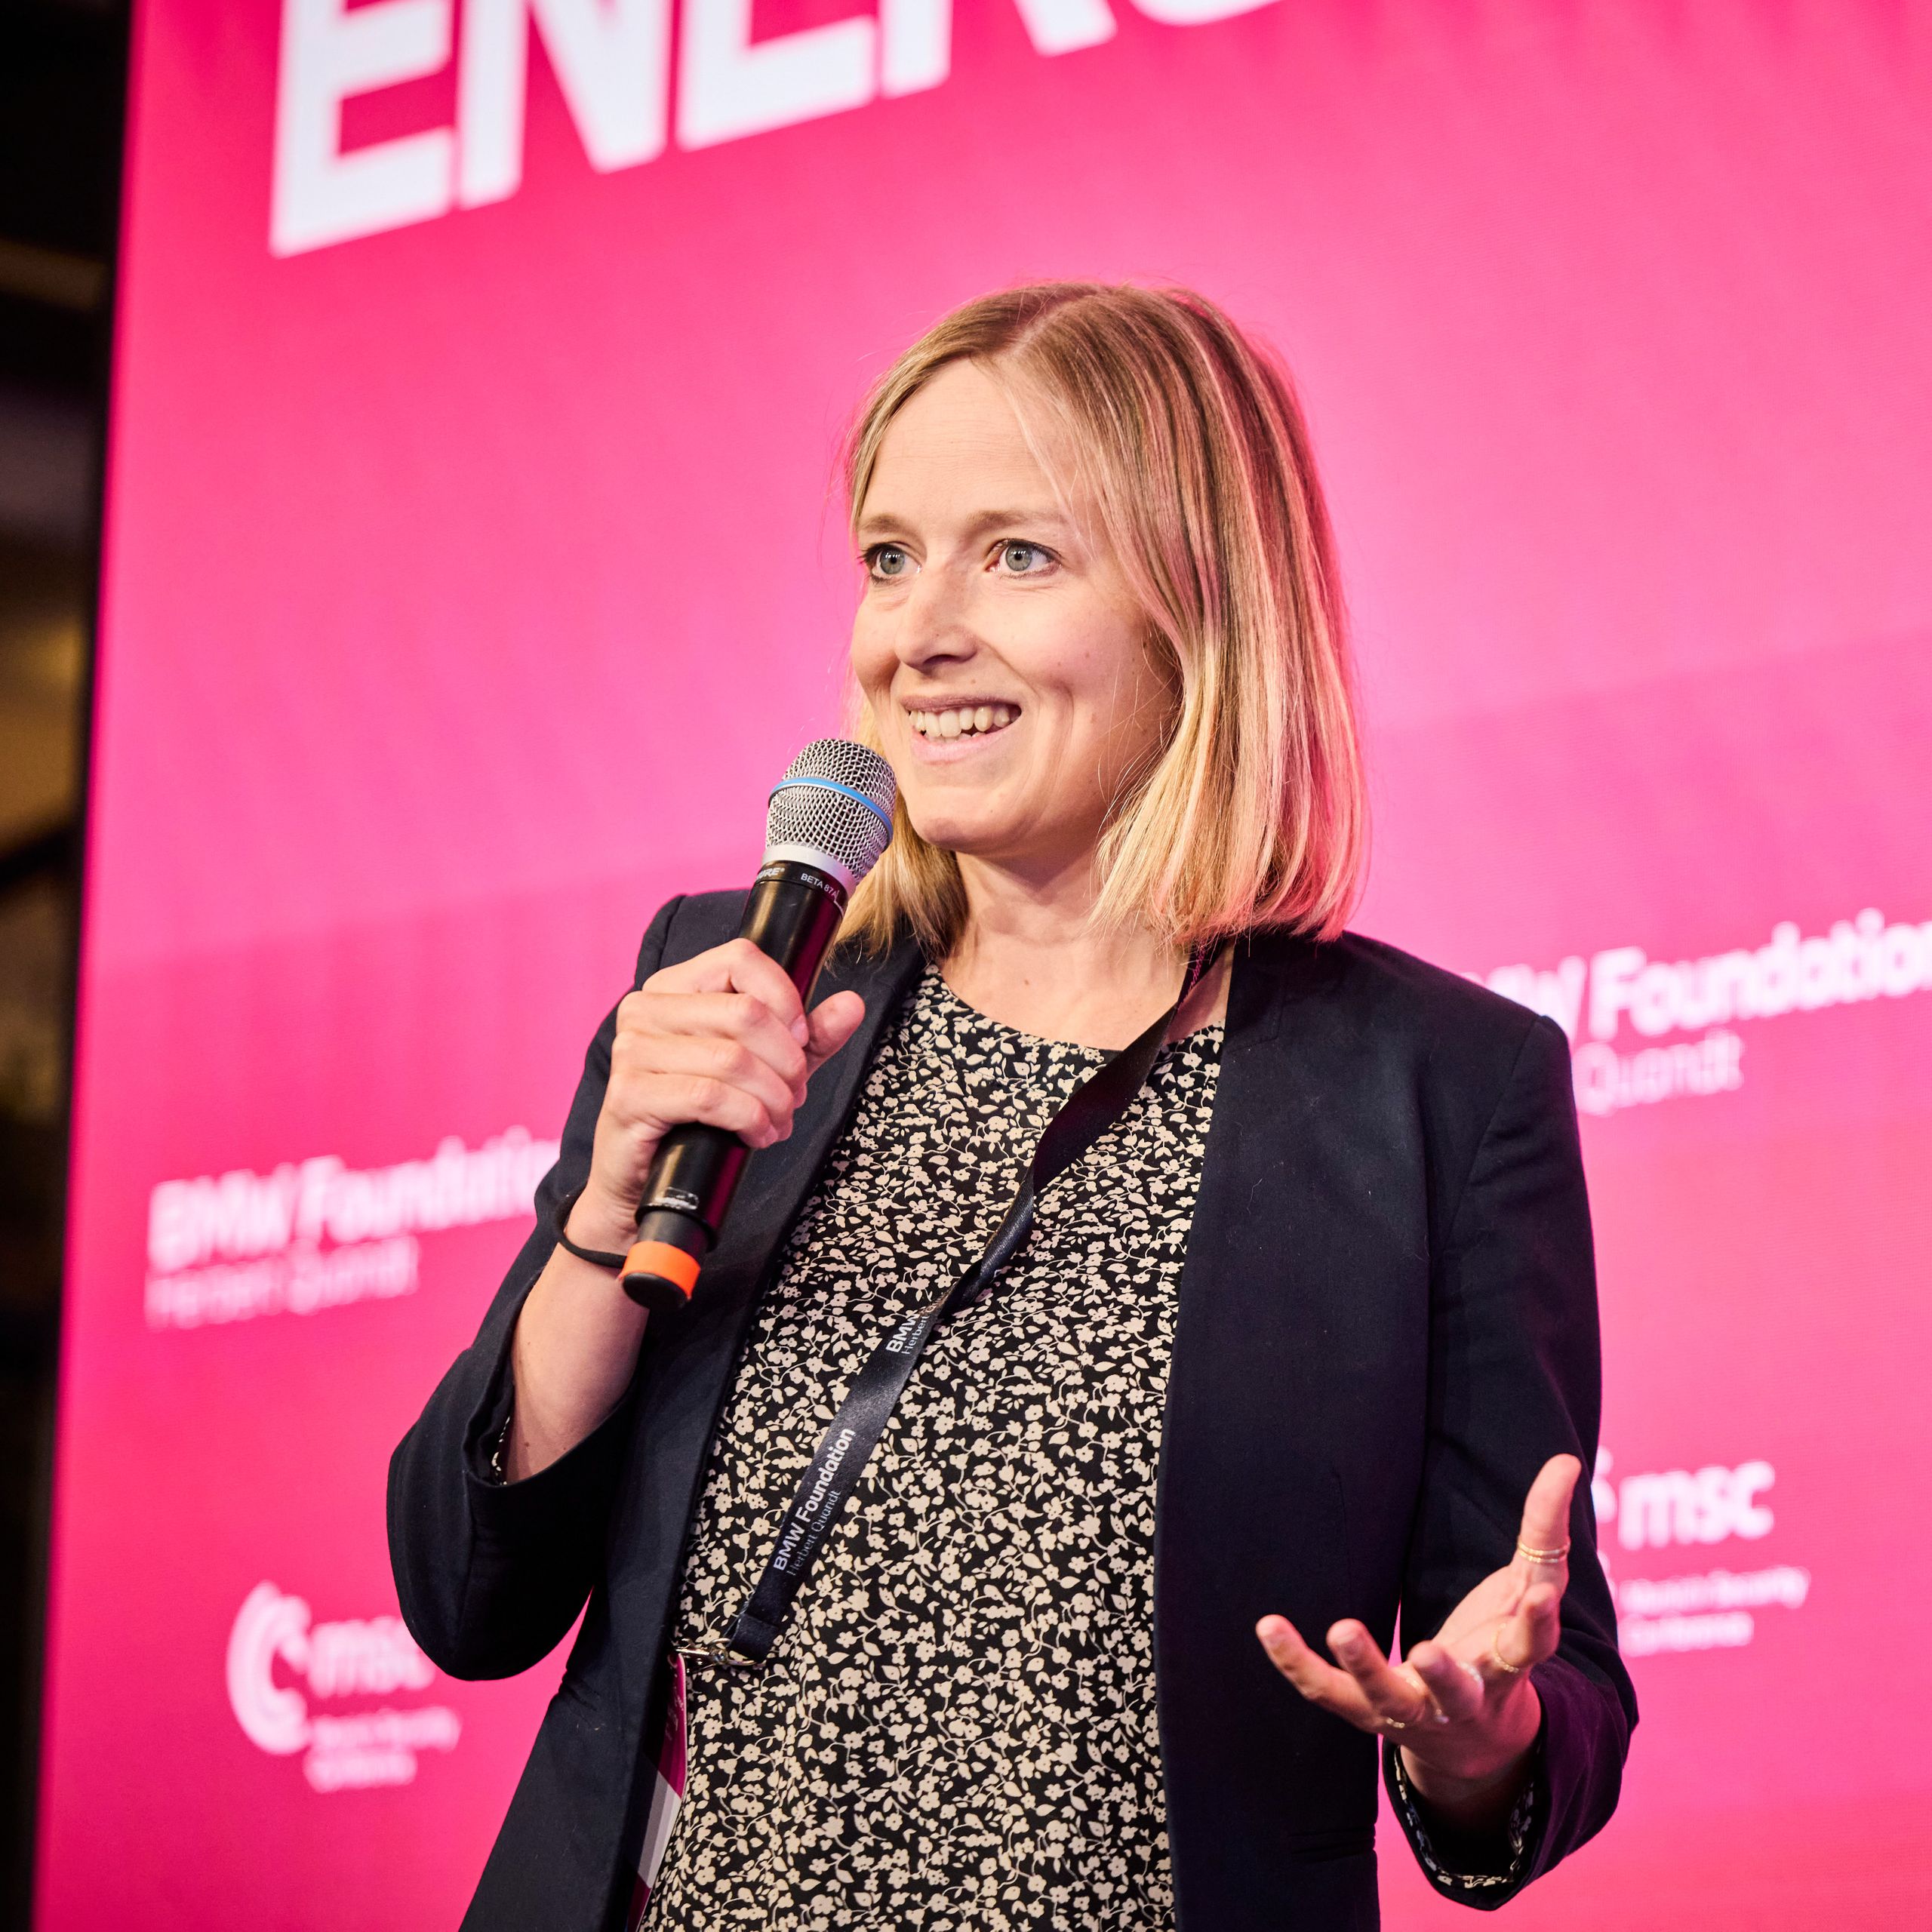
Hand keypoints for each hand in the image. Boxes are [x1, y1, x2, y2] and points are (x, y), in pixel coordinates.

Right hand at [569, 937, 865, 1253]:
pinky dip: (748, 1119)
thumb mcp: (768, 1068)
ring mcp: (632, 1050)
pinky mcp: (629, 1094)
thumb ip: (810, 1036)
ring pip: (732, 1059)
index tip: (801, 1039)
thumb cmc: (703, 1117)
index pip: (741, 958)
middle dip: (787, 1061)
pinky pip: (709, 1097)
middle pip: (745, 1012)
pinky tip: (756, 1135)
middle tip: (795, 1094)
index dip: (785, 998)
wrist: (646, 1180)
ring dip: (773, 1098)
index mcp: (675, 986)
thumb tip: (852, 1005)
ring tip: (779, 1120)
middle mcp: (646, 1008)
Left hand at [1255, 1454, 1581, 1825]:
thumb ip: (1544, 1530)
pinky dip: (1297, 1664)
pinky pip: (1327, 1692)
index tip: (1540, 1598)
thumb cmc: (1502, 1647)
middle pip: (1456, 1691)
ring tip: (1342, 1627)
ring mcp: (1414, 1711)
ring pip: (1389, 1697)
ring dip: (1367, 1668)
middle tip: (1428, 1650)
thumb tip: (1568, 1461)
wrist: (1477, 1743)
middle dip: (1444, 1674)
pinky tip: (1268, 1626)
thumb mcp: (1527, 1591)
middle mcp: (1463, 1697)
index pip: (1529, 1647)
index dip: (1536, 1623)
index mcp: (1508, 1664)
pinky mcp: (1368, 1713)